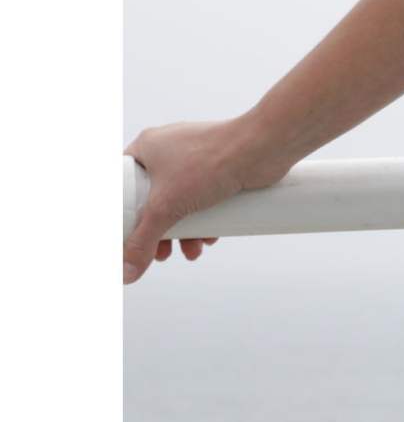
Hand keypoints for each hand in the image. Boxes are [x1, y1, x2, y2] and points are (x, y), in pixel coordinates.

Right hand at [122, 119, 280, 284]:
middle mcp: (170, 149)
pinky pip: (206, 199)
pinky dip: (206, 220)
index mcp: (147, 147)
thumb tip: (127, 273)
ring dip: (185, 231)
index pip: (122, 180)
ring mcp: (197, 159)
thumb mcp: (166, 207)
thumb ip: (143, 242)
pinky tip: (210, 238)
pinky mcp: (221, 169)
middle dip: (160, 230)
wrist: (262, 148)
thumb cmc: (210, 162)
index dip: (123, 209)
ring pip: (183, 201)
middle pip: (154, 198)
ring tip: (192, 252)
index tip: (127, 233)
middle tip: (162, 253)